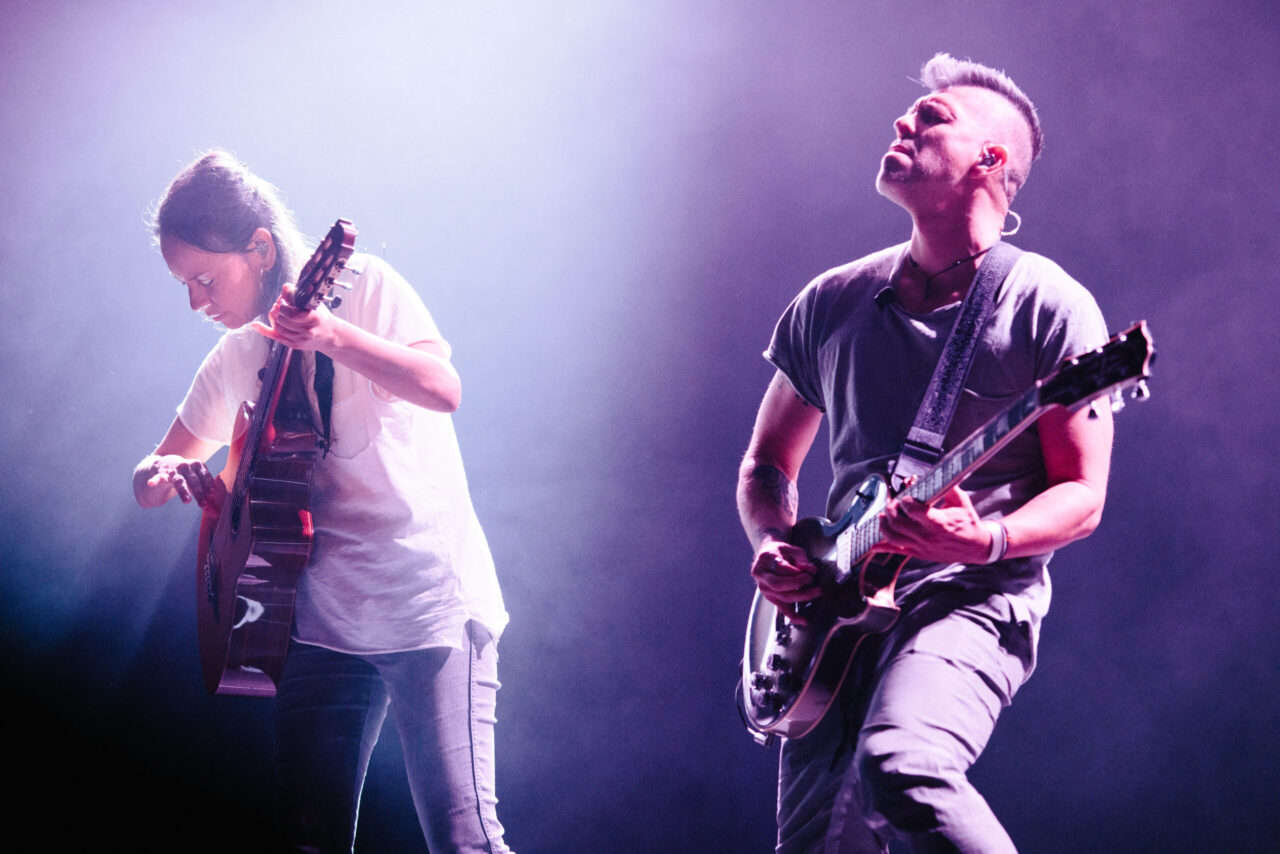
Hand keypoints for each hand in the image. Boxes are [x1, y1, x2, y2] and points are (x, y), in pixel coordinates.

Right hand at [144, 455, 225, 513]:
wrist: (167, 462)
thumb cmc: (188, 475)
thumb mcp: (199, 482)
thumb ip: (207, 498)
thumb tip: (216, 514)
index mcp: (198, 466)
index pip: (205, 478)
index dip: (209, 487)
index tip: (212, 496)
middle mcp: (187, 467)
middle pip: (194, 481)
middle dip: (199, 493)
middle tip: (204, 505)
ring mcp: (174, 471)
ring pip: (179, 481)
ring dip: (184, 491)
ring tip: (187, 501)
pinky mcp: (162, 474)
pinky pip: (158, 478)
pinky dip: (155, 480)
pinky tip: (151, 483)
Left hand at [251, 284, 339, 351]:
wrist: (331, 336)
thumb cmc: (322, 317)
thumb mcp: (315, 304)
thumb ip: (300, 296)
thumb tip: (285, 287)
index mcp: (315, 319)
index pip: (293, 313)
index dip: (284, 305)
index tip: (283, 300)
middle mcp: (308, 331)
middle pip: (284, 320)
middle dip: (278, 310)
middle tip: (279, 305)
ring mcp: (301, 340)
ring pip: (279, 327)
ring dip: (274, 317)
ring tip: (276, 311)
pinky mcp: (295, 345)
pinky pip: (276, 337)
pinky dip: (264, 330)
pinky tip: (255, 325)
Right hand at [750, 535, 820, 622]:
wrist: (768, 555)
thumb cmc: (780, 551)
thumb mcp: (792, 549)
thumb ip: (802, 559)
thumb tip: (812, 570)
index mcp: (765, 559)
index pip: (781, 569)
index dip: (796, 573)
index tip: (809, 573)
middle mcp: (762, 576)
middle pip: (779, 585)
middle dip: (799, 586)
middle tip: (813, 582)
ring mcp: (764, 588)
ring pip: (783, 597)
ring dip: (802, 597)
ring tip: (816, 592)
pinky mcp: (770, 598)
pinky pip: (782, 608)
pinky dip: (793, 616)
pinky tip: (804, 620)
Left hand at [877, 485, 991, 564]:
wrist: (976, 547)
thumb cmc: (968, 522)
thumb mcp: (960, 501)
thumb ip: (945, 486)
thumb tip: (925, 476)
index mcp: (938, 523)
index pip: (913, 510)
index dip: (905, 501)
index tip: (905, 495)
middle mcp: (928, 536)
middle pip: (899, 523)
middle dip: (891, 510)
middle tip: (892, 503)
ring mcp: (922, 547)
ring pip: (894, 538)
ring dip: (884, 525)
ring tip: (883, 516)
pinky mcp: (919, 553)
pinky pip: (898, 551)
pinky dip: (884, 548)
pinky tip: (874, 545)